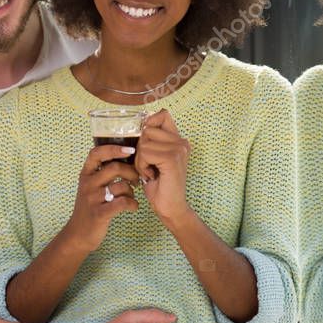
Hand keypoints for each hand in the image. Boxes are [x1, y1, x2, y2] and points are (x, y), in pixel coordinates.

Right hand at [67, 143, 140, 251]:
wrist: (78, 234)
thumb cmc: (90, 207)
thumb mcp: (91, 187)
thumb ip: (103, 173)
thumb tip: (127, 158)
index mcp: (85, 174)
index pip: (96, 153)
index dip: (114, 148)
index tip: (130, 150)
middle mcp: (87, 184)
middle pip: (114, 168)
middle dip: (131, 172)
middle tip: (137, 179)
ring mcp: (92, 199)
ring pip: (121, 186)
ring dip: (132, 191)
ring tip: (132, 196)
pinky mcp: (99, 213)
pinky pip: (123, 203)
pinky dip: (133, 204)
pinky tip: (133, 207)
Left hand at [135, 109, 191, 227]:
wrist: (170, 208)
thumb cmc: (160, 185)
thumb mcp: (154, 158)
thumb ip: (151, 141)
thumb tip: (141, 125)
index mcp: (179, 140)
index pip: (162, 114)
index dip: (149, 123)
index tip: (145, 142)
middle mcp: (182, 142)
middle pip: (148, 129)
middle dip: (141, 149)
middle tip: (150, 166)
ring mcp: (178, 149)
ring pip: (144, 143)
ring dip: (140, 160)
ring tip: (151, 172)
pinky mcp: (172, 158)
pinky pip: (144, 153)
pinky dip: (142, 166)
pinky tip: (151, 176)